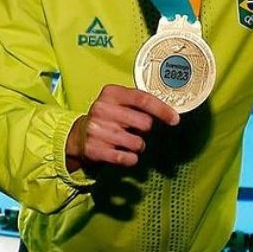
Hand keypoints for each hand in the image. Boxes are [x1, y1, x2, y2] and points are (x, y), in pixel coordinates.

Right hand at [65, 84, 179, 172]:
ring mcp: (97, 129)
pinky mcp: (95, 149)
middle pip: (144, 123)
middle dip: (144, 130)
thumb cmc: (106, 118)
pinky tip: (122, 153)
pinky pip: (127, 158)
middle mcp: (102, 109)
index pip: (143, 99)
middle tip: (133, 129)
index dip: (162, 110)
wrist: (77, 136)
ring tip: (125, 141)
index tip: (174, 119)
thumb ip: (139, 103)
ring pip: (138, 143)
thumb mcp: (118, 102)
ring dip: (137, 146)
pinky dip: (130, 158)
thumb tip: (169, 112)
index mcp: (111, 93)